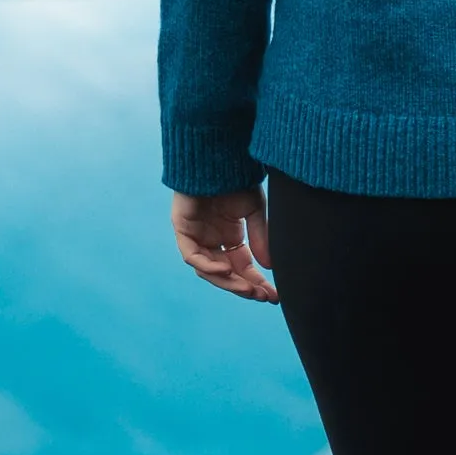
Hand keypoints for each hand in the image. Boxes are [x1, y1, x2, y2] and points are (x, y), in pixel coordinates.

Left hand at [173, 186, 279, 302]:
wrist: (217, 157)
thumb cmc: (235, 178)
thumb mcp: (255, 210)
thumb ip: (260, 237)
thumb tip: (270, 266)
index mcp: (230, 237)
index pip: (242, 267)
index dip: (257, 282)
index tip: (273, 296)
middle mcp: (212, 240)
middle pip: (227, 273)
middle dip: (244, 287)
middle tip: (263, 297)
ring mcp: (196, 237)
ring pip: (209, 270)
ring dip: (228, 282)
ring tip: (248, 289)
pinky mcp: (183, 230)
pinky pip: (192, 256)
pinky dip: (208, 266)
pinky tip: (226, 271)